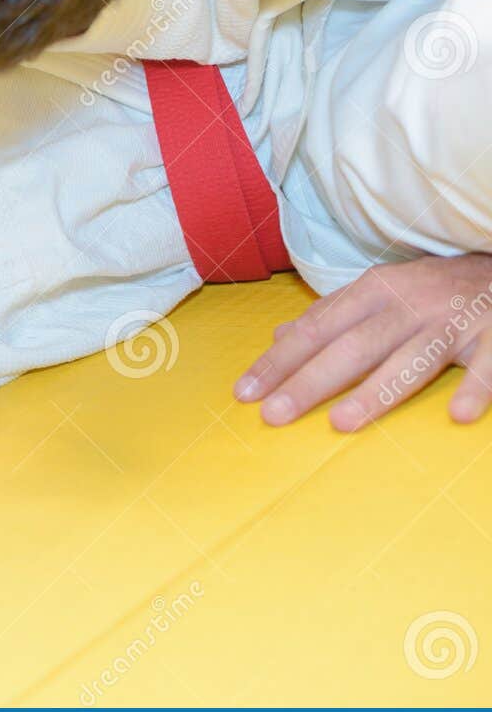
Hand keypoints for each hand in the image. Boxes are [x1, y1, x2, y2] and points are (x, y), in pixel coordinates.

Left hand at [236, 253, 491, 430]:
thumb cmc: (430, 288)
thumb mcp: (378, 291)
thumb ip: (330, 315)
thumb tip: (279, 336)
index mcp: (374, 290)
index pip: (316, 330)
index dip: (279, 361)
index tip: (245, 392)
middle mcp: (410, 304)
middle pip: (353, 346)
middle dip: (310, 380)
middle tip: (274, 414)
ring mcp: (454, 321)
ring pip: (411, 359)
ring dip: (377, 390)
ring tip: (341, 423)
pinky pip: (489, 364)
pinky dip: (477, 387)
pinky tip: (459, 414)